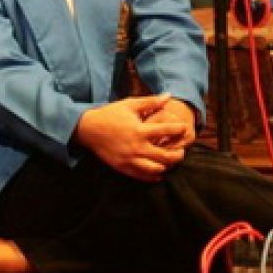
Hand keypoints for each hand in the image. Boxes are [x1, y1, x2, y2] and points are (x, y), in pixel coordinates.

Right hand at [74, 93, 189, 181]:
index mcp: (140, 130)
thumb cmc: (110, 114)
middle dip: (178, 154)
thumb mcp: (130, 104)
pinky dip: (154, 176)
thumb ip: (151, 102)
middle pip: (166, 156)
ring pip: (156, 169)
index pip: (167, 131)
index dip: (179, 129)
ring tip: (170, 161)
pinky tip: (159, 171)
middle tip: (182, 150)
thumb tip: (168, 96)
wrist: (88, 129)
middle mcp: (137, 147)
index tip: (183, 128)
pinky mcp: (123, 167)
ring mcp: (130, 159)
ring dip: (167, 166)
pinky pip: (143, 176)